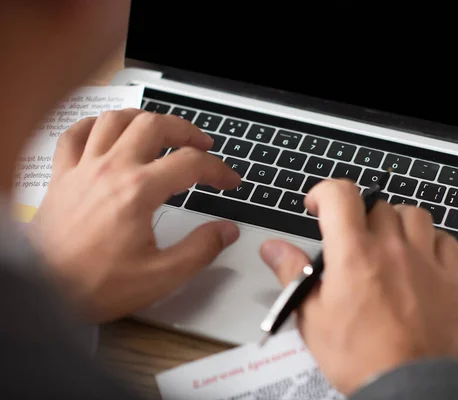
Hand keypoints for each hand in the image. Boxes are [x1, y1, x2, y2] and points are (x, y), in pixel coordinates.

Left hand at [28, 109, 240, 322]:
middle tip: (202, 145)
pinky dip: (94, 125)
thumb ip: (200, 250)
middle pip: (154, 125)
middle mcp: (111, 170)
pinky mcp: (62, 176)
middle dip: (186, 130)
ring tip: (161, 131)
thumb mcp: (161, 276)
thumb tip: (226, 230)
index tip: (229, 181)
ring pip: (116, 120)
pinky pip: (75, 135)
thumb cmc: (95, 285)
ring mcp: (83, 169)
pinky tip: (107, 132)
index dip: (218, 169)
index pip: (190, 164)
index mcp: (138, 191)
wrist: (41, 292)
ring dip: (144, 120)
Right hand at [260, 180, 457, 394]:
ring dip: (395, 220)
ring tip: (386, 242)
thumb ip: (293, 274)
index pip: (340, 195)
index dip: (324, 192)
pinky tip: (420, 256)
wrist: (412, 386)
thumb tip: (273, 248)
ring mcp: (425, 260)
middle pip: (376, 204)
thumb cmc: (361, 357)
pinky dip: (430, 239)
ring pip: (413, 214)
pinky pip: (445, 239)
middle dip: (358, 214)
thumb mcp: (313, 318)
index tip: (318, 206)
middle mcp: (392, 248)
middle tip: (350, 238)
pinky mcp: (450, 277)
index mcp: (354, 254)